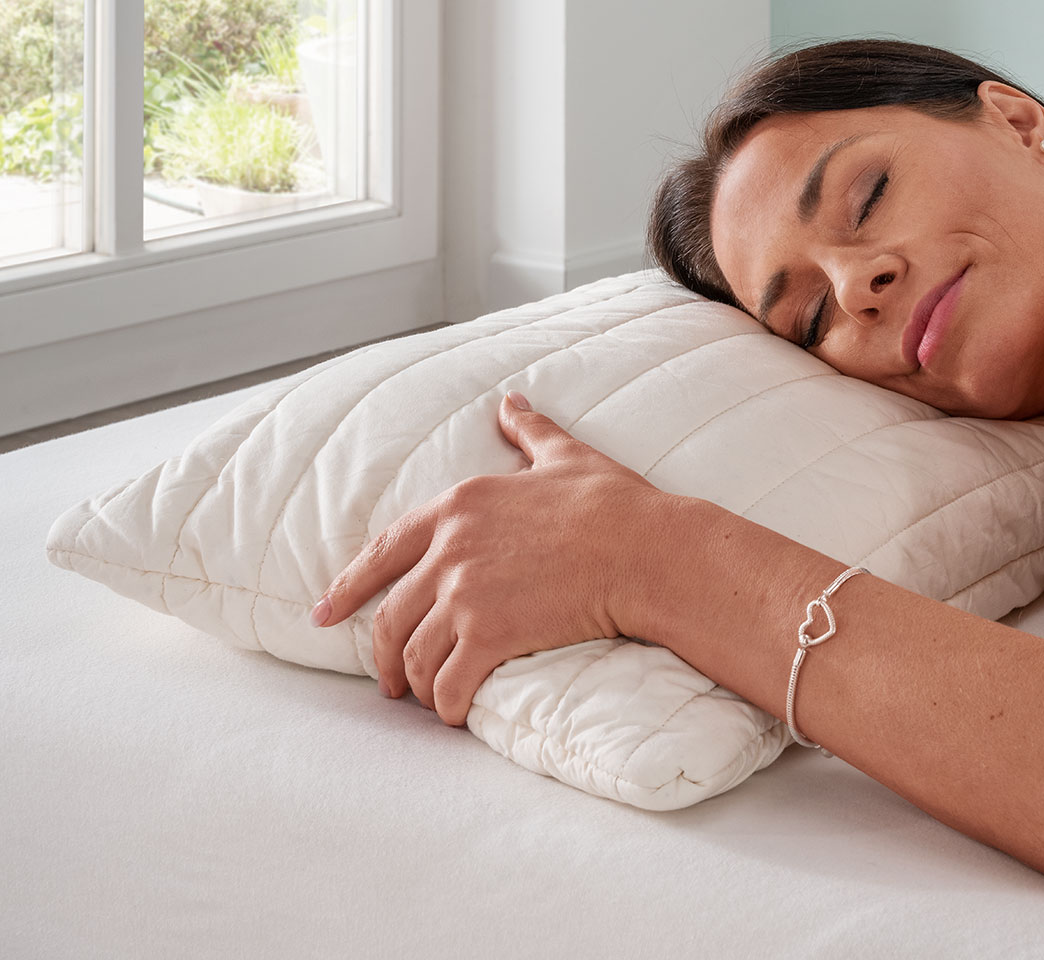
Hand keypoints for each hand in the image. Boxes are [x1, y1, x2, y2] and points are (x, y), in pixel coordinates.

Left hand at [310, 390, 674, 726]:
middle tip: (390, 684)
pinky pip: (449, 682)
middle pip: (391, 616)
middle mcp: (450, 550)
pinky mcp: (488, 635)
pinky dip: (448, 705)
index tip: (324, 615)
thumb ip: (529, 432)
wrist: (647, 551)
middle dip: (383, 657)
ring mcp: (465, 594)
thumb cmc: (615, 505)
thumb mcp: (566, 456)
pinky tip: (456, 715)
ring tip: (430, 702)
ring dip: (418, 686)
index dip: (348, 588)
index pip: (382, 553)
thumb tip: (512, 401)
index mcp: (459, 504)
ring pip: (415, 655)